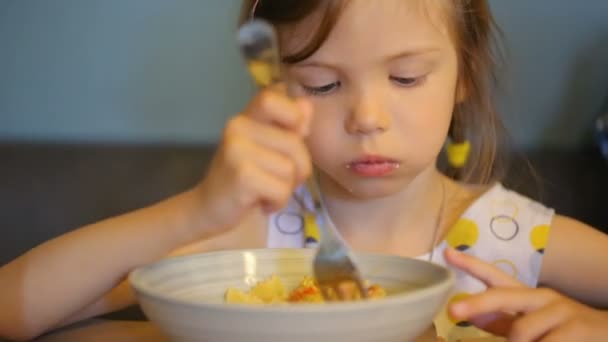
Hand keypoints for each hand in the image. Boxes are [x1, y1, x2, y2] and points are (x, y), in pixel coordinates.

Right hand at [193, 88, 312, 234]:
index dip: (293, 117)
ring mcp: (236, 150)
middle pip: (295, 143)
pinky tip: (260, 203)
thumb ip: (289, 125)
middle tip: (275, 179)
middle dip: (298, 168)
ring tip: (265, 190)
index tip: (292, 138)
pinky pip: (282, 190)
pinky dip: (277, 202)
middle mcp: (237, 127)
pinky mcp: (241, 176)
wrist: (209, 208)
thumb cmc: (245, 178)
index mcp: (245, 117)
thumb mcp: (268, 147)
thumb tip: (307, 106)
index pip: (273, 98)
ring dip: (285, 188)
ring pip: (291, 169)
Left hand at [444, 248, 607, 340]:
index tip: (446, 253)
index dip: (470, 264)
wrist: (607, 334)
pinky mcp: (577, 328)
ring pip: (519, 330)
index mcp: (526, 295)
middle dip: (476, 304)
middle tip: (453, 312)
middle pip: (501, 296)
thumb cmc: (562, 330)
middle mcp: (540, 296)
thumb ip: (500, 320)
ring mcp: (559, 311)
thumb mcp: (530, 324)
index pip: (494, 275)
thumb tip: (467, 313)